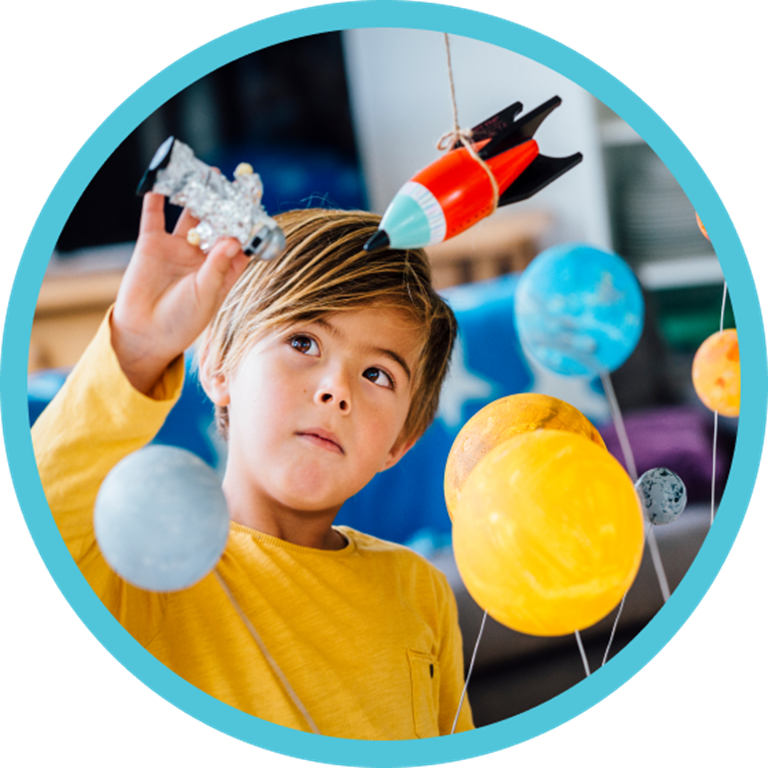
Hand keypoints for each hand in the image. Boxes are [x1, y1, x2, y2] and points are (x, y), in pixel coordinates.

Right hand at [111, 192, 249, 394]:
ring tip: (208, 174)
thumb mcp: (206, 295)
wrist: (145, 334)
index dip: (249, 227)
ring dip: (198, 195)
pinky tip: (163, 181)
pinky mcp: (152, 244)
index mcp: (223, 271)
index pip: (240, 243)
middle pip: (217, 223)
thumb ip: (218, 267)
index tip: (259, 208)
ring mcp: (178, 248)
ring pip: (190, 215)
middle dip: (226, 205)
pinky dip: (158, 198)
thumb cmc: (182, 321)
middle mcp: (202, 256)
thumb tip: (233, 239)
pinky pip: (155, 216)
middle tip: (235, 184)